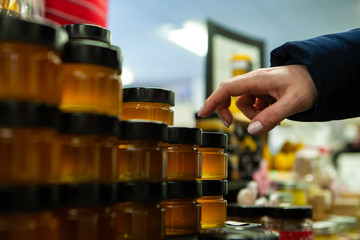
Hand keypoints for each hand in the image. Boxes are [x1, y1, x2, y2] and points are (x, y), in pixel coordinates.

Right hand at [198, 65, 316, 134]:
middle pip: (230, 96)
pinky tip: (276, 111)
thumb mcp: (292, 103)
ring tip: (275, 114)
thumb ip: (272, 117)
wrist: (319, 77)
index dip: (213, 100)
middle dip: (230, 112)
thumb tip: (252, 130)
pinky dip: (261, 113)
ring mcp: (258, 87)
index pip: (227, 89)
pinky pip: (254, 107)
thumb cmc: (307, 85)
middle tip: (232, 125)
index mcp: (258, 79)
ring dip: (255, 115)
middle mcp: (255, 81)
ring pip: (244, 105)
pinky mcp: (263, 93)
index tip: (202, 113)